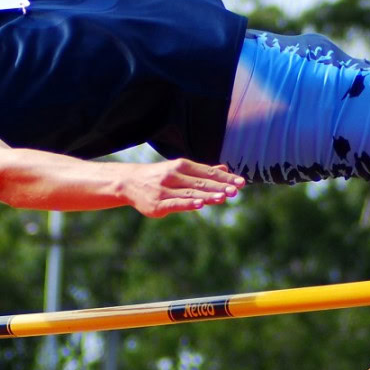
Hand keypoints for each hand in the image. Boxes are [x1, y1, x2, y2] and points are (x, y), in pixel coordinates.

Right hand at [122, 160, 242, 216]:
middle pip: (202, 182)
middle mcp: (174, 175)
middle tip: (237, 190)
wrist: (129, 182)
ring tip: (223, 197)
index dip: (224, 178)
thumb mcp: (180, 170)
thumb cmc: (159, 177)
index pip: (207, 172)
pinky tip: (200, 204)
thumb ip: (202, 171)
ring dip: (208, 195)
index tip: (240, 182)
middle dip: (220, 187)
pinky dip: (188, 203)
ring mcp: (165, 190)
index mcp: (181, 166)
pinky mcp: (158, 204)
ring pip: (191, 193)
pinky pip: (176, 203)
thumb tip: (225, 169)